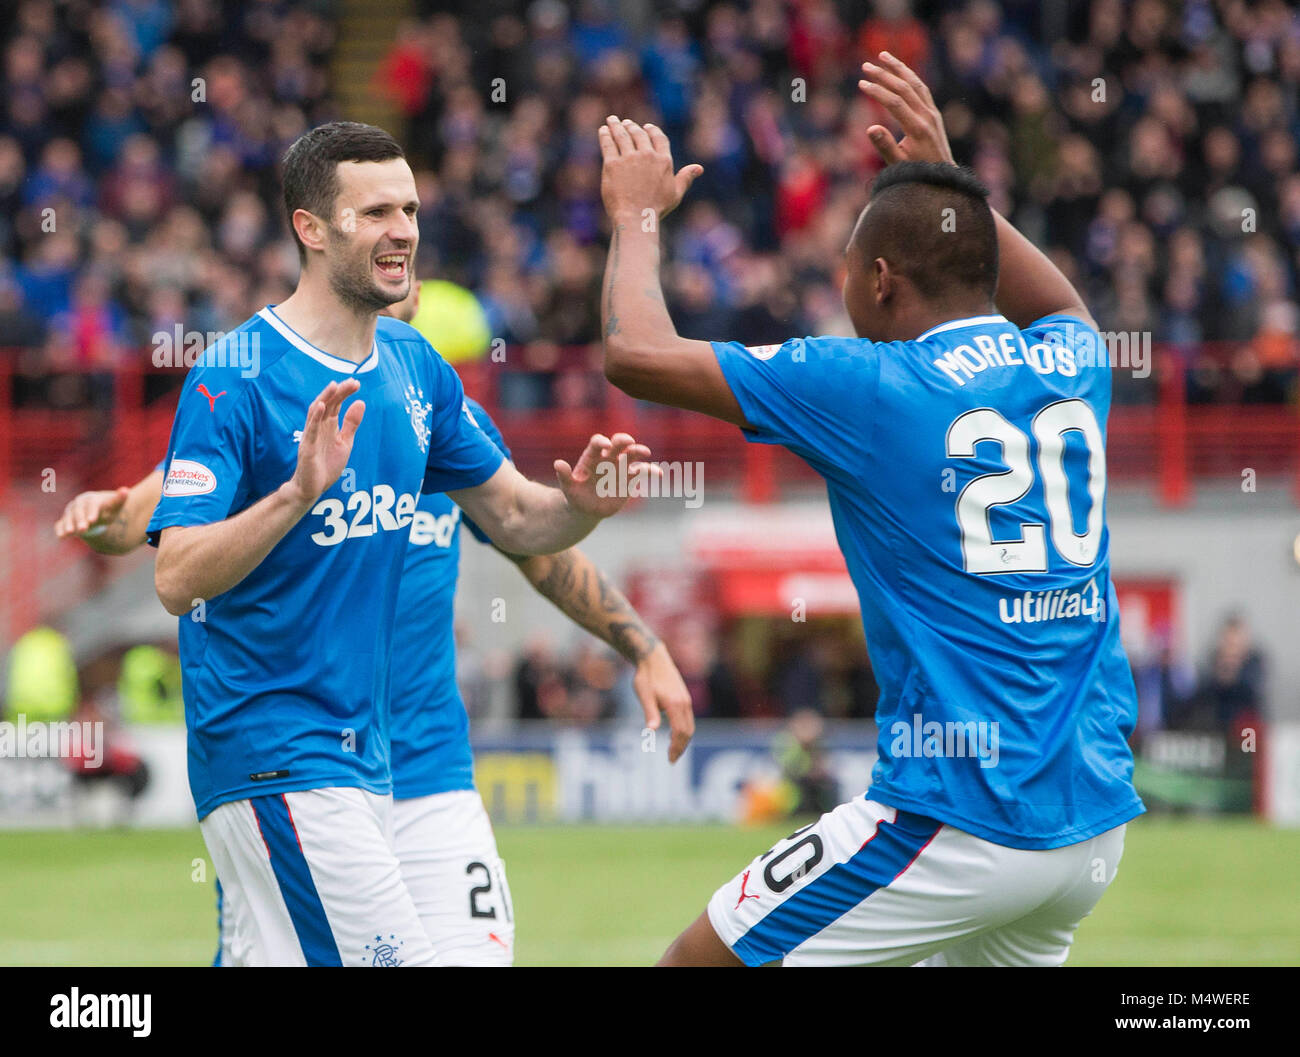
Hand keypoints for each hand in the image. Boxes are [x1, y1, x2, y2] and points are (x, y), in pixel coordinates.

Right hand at [55, 487, 129, 539]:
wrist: (95, 511)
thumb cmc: (107, 509)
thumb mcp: (114, 505)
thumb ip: (120, 499)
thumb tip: (126, 490)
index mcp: (91, 500)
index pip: (92, 506)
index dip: (92, 512)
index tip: (93, 520)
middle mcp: (79, 505)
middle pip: (79, 512)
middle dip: (80, 521)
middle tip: (83, 529)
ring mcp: (71, 512)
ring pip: (68, 518)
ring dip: (69, 525)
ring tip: (70, 533)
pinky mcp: (65, 520)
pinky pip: (60, 524)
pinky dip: (60, 529)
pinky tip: (61, 536)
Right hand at [283, 380, 364, 506]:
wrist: (313, 488)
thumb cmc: (327, 465)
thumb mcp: (345, 443)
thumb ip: (351, 424)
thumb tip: (361, 402)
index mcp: (328, 426)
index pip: (336, 404)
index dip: (345, 393)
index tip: (356, 383)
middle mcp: (318, 427)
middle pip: (327, 404)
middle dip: (339, 392)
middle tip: (352, 381)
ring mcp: (311, 436)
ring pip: (316, 412)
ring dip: (324, 398)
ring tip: (334, 385)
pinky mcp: (306, 448)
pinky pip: (310, 430)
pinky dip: (314, 418)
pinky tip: (320, 406)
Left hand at [554, 432, 657, 518]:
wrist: (587, 509)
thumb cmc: (575, 495)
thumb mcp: (568, 487)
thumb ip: (564, 475)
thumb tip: (557, 463)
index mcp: (592, 457)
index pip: (597, 443)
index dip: (601, 442)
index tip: (605, 445)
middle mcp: (608, 458)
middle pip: (617, 444)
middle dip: (622, 440)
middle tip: (628, 441)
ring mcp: (620, 467)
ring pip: (632, 454)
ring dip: (638, 451)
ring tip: (645, 452)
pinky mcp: (630, 479)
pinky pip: (642, 471)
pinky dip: (651, 470)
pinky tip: (658, 473)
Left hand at [598, 115, 702, 222]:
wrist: (636, 217)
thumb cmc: (657, 209)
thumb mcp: (675, 193)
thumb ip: (686, 178)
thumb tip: (699, 168)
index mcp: (663, 161)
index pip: (658, 138)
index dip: (651, 130)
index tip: (646, 126)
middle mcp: (646, 155)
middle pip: (638, 134)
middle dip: (632, 127)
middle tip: (626, 123)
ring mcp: (628, 159)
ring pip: (622, 136)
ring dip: (616, 126)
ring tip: (612, 121)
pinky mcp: (612, 164)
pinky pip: (608, 145)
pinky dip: (605, 135)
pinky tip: (603, 130)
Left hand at [632, 641, 694, 763]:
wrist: (653, 658)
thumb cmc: (646, 677)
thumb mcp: (644, 695)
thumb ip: (650, 713)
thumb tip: (651, 731)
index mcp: (675, 704)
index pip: (680, 732)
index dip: (676, 747)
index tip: (669, 759)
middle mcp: (684, 703)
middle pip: (688, 731)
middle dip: (681, 747)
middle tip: (671, 759)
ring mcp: (686, 700)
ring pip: (690, 725)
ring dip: (683, 740)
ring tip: (673, 750)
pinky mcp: (684, 697)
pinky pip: (688, 718)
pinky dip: (684, 730)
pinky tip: (674, 734)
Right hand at [858, 52, 955, 165]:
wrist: (944, 178)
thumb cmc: (917, 174)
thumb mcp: (898, 165)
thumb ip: (885, 146)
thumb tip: (870, 127)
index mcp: (917, 129)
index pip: (895, 102)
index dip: (877, 91)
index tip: (861, 83)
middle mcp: (927, 116)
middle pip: (904, 88)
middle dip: (884, 75)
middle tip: (865, 66)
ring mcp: (933, 113)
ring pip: (915, 83)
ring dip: (899, 68)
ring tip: (882, 55)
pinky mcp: (934, 113)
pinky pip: (922, 89)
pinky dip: (909, 76)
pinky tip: (899, 70)